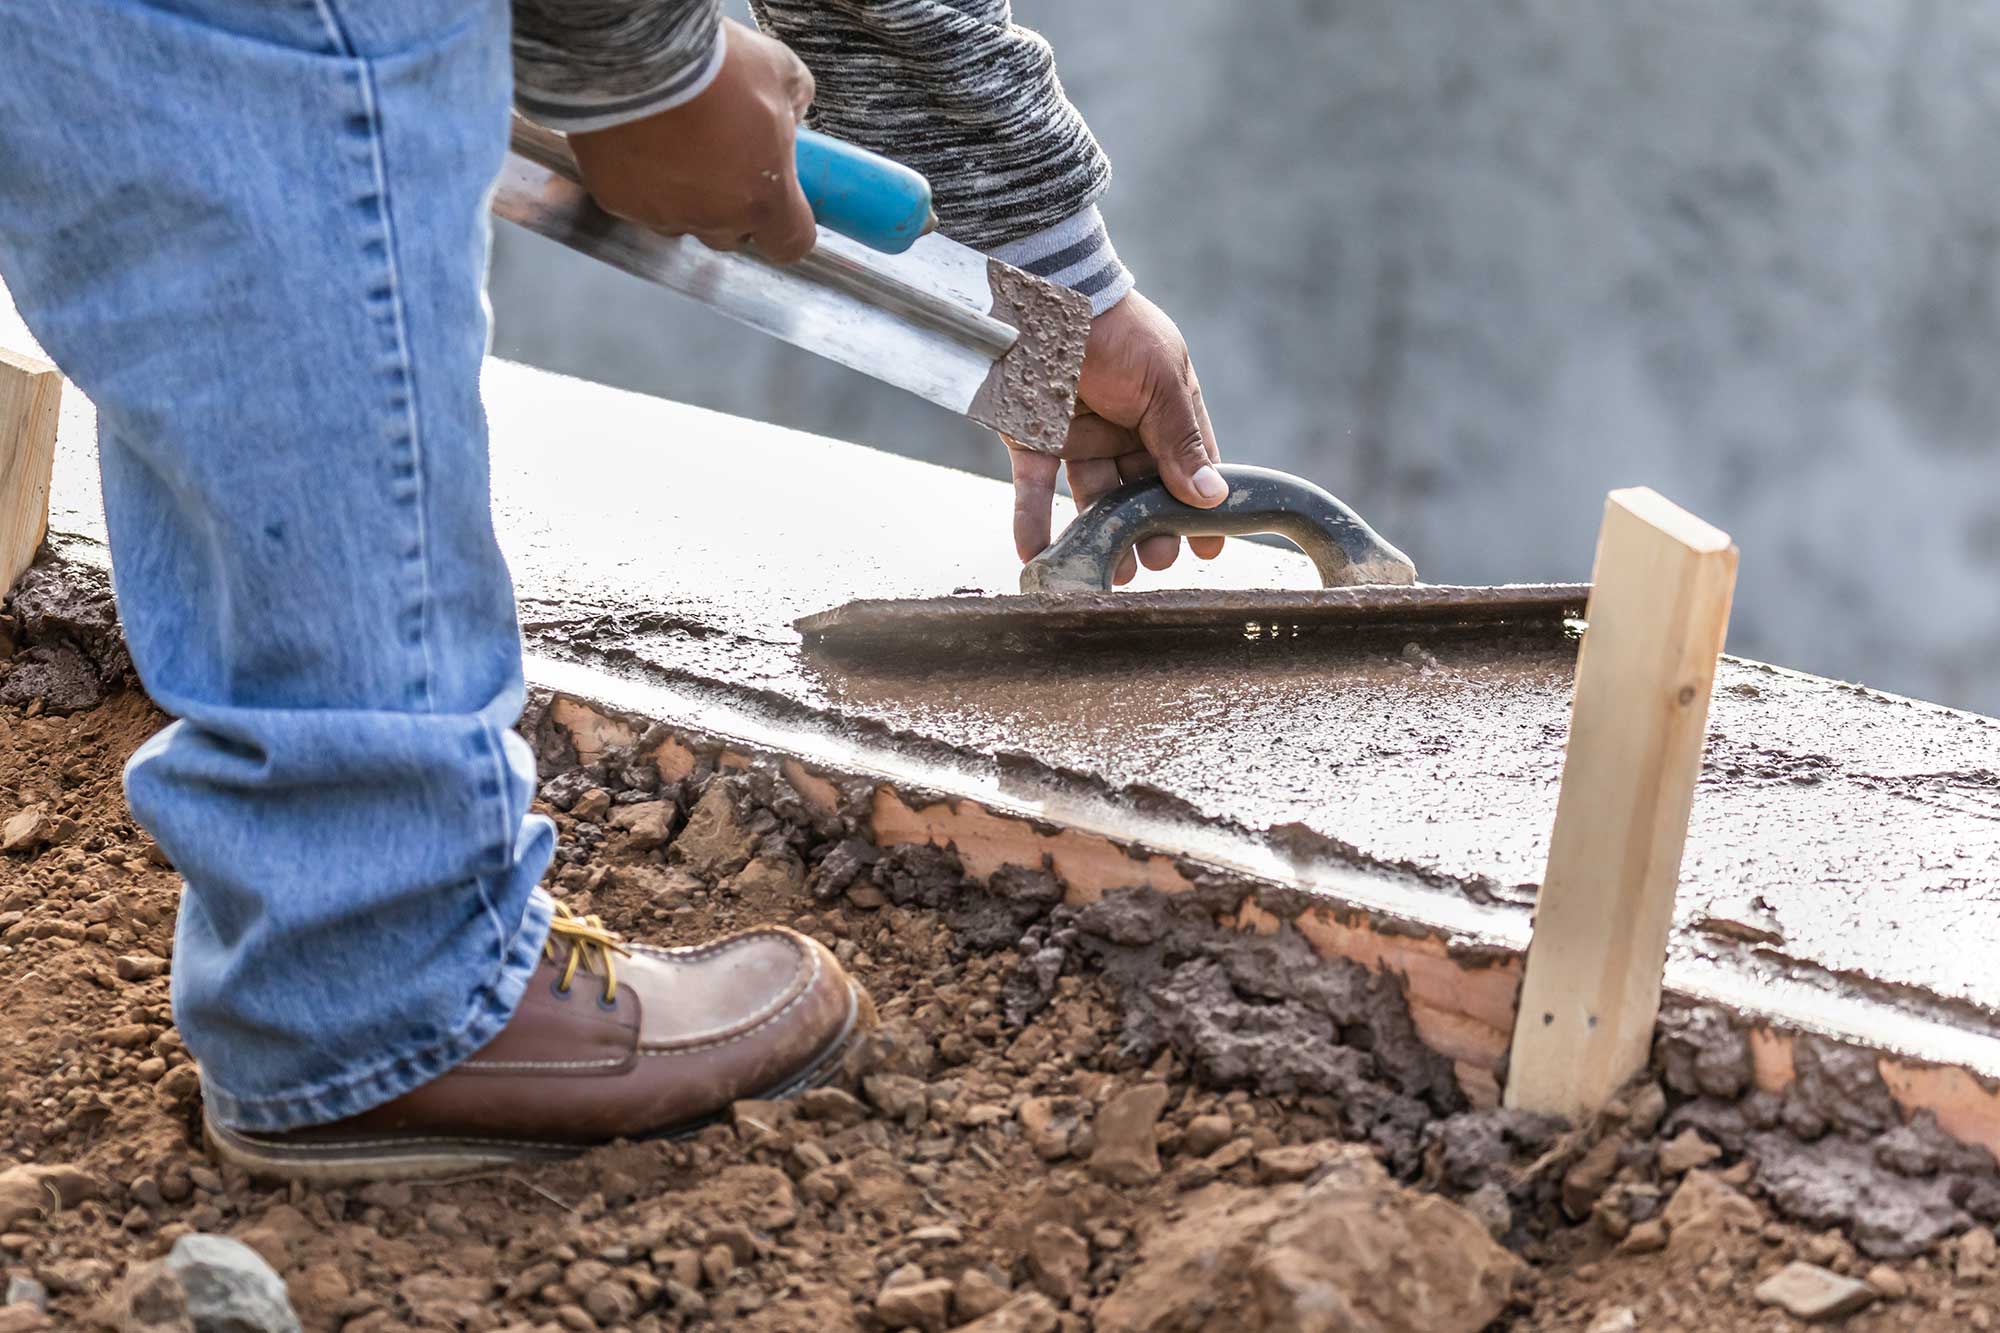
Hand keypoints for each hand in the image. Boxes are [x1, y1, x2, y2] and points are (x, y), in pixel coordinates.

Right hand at [567, 19, 817, 262]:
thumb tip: (791, 114)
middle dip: (732, 203)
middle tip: (722, 155)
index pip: (789, 243)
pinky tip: (637, 137)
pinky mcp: (614, 199)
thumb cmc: (713, 67)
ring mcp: (659, 215)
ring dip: (683, 191)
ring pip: (679, 217)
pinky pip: (633, 197)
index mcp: (762, 199)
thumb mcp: (779, 70)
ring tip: (673, 139)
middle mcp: (712, 219)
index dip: (786, 225)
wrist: (635, 54)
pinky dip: (637, 175)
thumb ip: (795, 103)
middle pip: (731, 233)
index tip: (779, 200)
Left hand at [1009, 291, 1225, 583]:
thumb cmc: (1115, 328)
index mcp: (1164, 408)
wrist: (1041, 291)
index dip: (1200, 507)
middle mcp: (1124, 427)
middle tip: (1154, 562)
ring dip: (1100, 536)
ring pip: (1093, 498)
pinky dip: (1032, 520)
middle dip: (1150, 529)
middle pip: (1142, 491)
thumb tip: (1214, 496)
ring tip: (1108, 571)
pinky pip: (1034, 486)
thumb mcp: (1160, 382)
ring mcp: (1079, 435)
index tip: (1209, 549)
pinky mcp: (1031, 437)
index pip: (1189, 467)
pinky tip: (1036, 555)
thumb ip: (1181, 441)